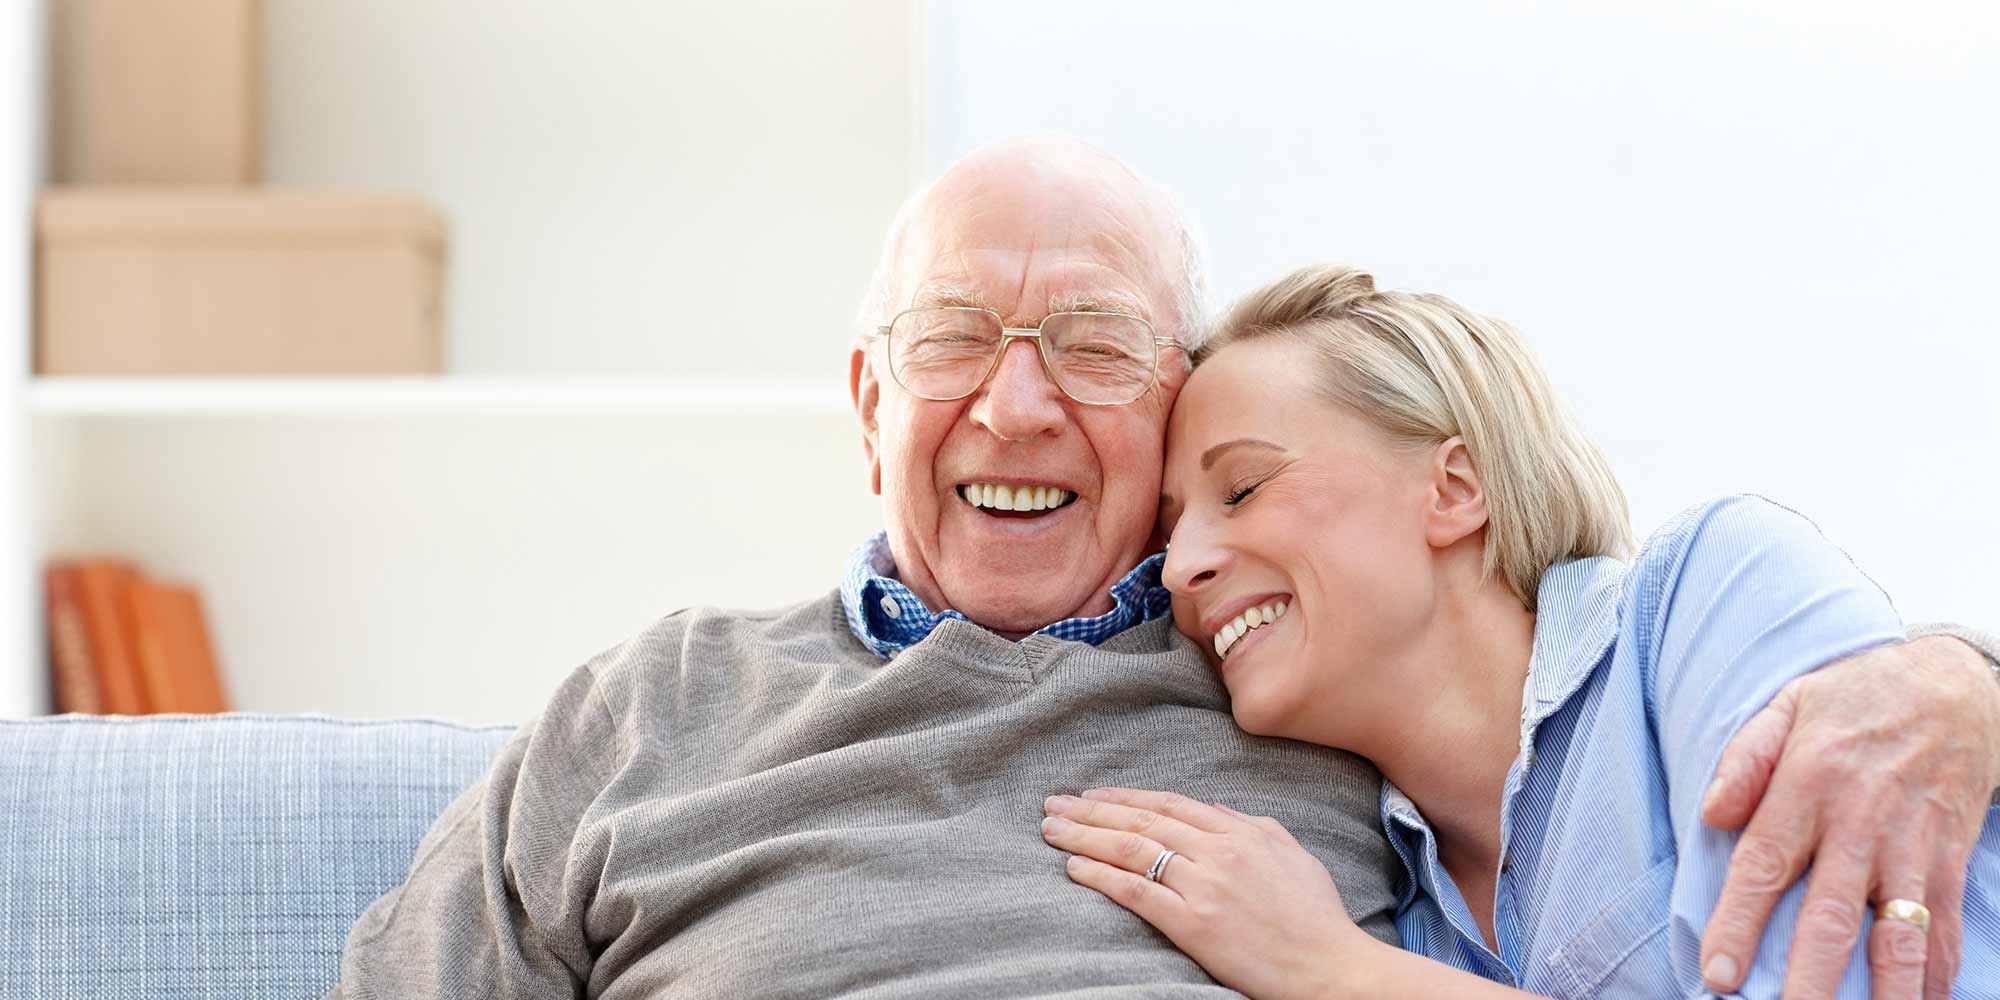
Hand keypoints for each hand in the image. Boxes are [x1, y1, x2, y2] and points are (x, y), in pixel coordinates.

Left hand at [1041, 788, 1374, 999]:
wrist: (1330, 967)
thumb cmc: (1316, 917)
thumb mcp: (1291, 853)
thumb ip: (1252, 825)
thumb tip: (1213, 807)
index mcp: (1240, 832)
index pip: (1170, 803)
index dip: (1126, 795)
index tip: (1093, 793)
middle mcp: (1218, 852)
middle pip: (1141, 819)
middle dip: (1091, 809)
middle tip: (1053, 804)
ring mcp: (1204, 887)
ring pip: (1131, 849)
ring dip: (1084, 836)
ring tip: (1050, 830)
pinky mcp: (1193, 924)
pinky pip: (1136, 892)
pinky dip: (1101, 876)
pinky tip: (1074, 867)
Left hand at [1699, 636, 1999, 999]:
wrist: (1953, 683)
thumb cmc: (1855, 698)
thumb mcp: (1788, 705)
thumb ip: (1745, 759)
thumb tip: (1712, 814)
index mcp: (1808, 784)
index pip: (1763, 865)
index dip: (1738, 923)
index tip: (1718, 974)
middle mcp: (1860, 822)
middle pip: (1830, 915)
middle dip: (1807, 977)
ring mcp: (1911, 845)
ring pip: (1896, 934)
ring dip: (1882, 990)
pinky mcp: (1949, 856)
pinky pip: (1942, 925)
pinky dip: (1934, 971)